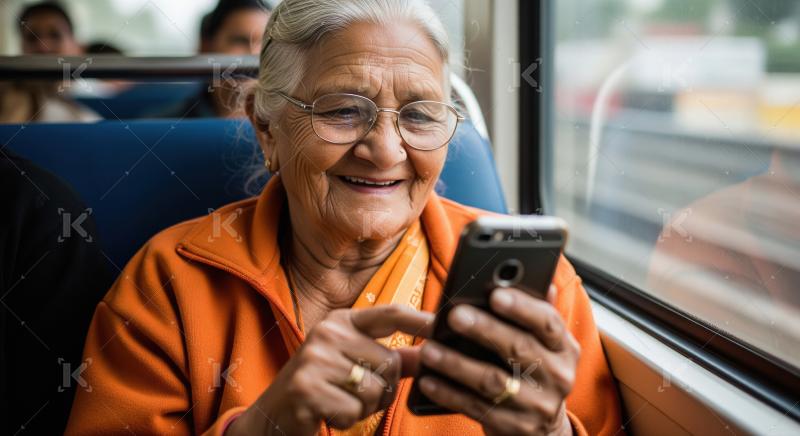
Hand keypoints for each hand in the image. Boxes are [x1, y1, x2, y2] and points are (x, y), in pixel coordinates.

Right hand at [228, 305, 433, 435]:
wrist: (272, 415)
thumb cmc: (321, 387)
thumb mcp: (354, 364)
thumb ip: (394, 358)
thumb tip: (432, 353)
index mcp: (341, 322)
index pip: (389, 314)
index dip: (419, 319)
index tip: (443, 324)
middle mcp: (327, 334)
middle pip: (390, 363)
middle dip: (382, 388)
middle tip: (354, 392)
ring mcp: (315, 360)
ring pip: (376, 389)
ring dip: (365, 407)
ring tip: (340, 401)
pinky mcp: (308, 389)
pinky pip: (356, 410)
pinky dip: (347, 419)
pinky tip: (328, 412)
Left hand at [417, 286, 578, 435]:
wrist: (543, 430)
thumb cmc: (534, 370)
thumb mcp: (543, 344)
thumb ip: (535, 312)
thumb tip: (534, 278)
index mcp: (564, 347)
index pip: (547, 322)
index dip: (523, 307)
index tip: (496, 293)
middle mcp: (557, 376)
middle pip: (518, 349)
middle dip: (484, 330)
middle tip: (454, 314)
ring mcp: (537, 405)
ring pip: (493, 381)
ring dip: (457, 364)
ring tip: (429, 349)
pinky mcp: (514, 427)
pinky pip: (476, 408)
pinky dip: (449, 393)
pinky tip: (428, 380)